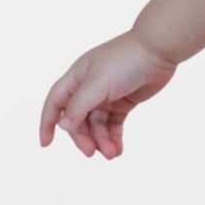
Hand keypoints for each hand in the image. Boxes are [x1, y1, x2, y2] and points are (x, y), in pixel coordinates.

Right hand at [39, 29, 177, 158]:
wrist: (157, 51)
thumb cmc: (124, 61)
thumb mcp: (96, 84)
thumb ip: (78, 106)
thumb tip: (63, 126)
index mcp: (76, 79)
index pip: (55, 103)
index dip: (48, 123)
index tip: (46, 144)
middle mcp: (89, 88)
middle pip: (78, 119)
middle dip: (83, 137)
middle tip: (91, 152)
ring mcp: (106, 96)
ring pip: (97, 125)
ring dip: (101, 141)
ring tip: (111, 154)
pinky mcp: (124, 102)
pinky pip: (113, 124)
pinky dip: (114, 138)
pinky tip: (117, 150)